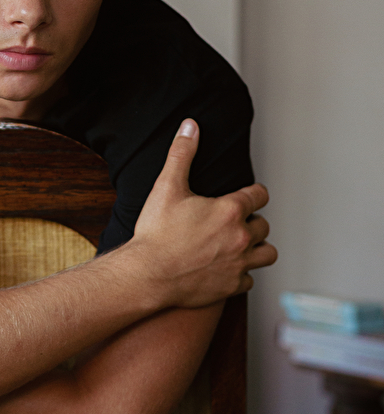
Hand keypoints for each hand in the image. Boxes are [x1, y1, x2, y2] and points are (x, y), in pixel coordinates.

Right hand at [130, 119, 276, 307]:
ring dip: (257, 248)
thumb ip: (182, 154)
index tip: (248, 196)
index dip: (253, 194)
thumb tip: (190, 127)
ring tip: (241, 245)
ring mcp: (238, 264)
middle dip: (252, 222)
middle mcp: (240, 237)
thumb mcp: (167, 187)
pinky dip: (241, 275)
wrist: (147, 274)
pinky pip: (249, 281)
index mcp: (230, 211)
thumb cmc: (156, 234)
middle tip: (235, 223)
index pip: (259, 195)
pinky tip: (228, 270)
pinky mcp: (230, 286)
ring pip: (266, 254)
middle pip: (264, 225)